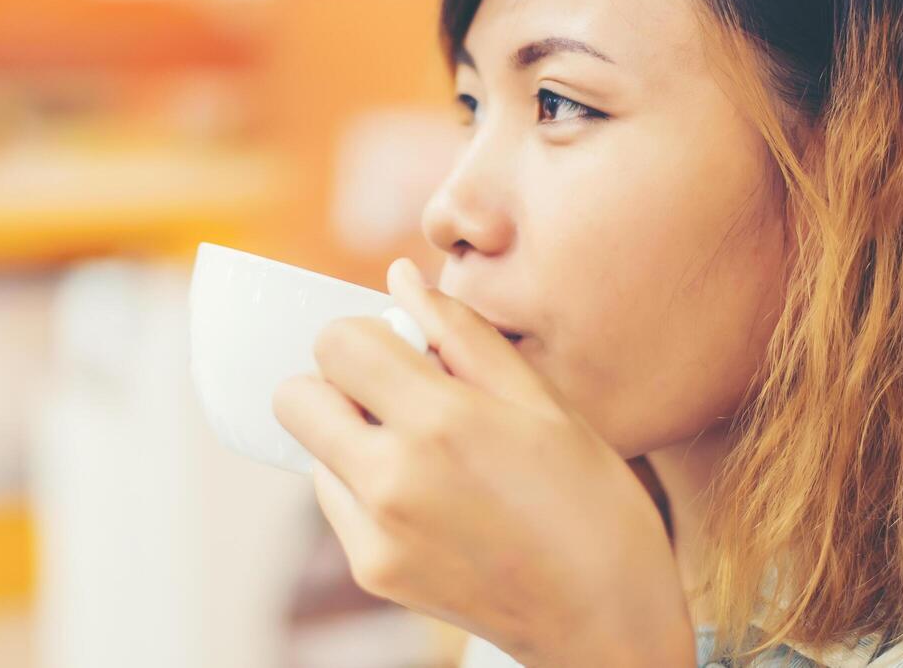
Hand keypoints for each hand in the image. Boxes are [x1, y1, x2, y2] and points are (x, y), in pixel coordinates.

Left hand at [272, 258, 693, 666]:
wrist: (607, 624)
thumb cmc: (593, 505)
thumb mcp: (544, 402)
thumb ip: (461, 333)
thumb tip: (398, 277)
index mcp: (441, 421)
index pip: (334, 343)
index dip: (365, 335)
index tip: (404, 350)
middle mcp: (393, 478)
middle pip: (295, 397)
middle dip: (337, 382)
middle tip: (399, 396)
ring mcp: (375, 533)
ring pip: (313, 450)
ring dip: (352, 436)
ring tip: (430, 455)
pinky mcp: (373, 571)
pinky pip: (335, 501)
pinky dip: (365, 488)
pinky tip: (431, 498)